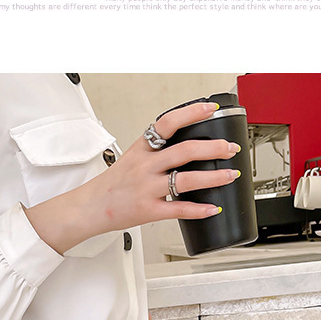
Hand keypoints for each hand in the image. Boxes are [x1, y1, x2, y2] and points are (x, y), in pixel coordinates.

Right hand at [24, 100, 241, 253]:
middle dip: (213, 148)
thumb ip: (156, 152)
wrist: (89, 208)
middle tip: (231, 148)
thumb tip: (186, 148)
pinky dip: (199, 210)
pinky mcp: (148, 210)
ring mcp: (147, 189)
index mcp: (142, 150)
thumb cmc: (112, 185)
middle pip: (185, 151)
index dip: (191, 113)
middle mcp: (145, 167)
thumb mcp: (130, 159)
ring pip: (186, 180)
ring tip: (230, 174)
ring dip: (213, 177)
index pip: (168, 124)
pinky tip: (212, 208)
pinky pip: (178, 209)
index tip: (211, 109)